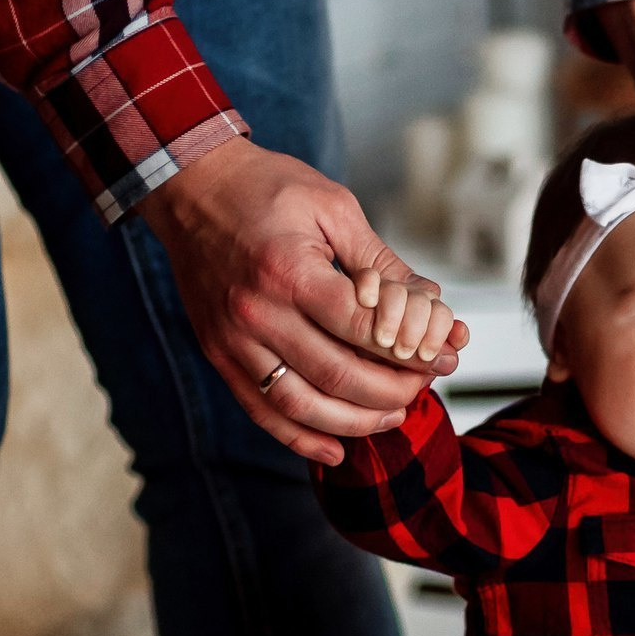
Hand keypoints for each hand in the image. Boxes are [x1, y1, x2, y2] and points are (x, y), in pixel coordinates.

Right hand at [138, 139, 470, 463]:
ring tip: (393, 416)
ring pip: (302, 405)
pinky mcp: (220, 353)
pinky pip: (261, 410)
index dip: (411, 351)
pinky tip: (335, 450)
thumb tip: (430, 304)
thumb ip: (380, 262)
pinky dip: (300, 438)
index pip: (363, 330)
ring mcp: (234, 339)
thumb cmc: (264, 188)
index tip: (443, 357)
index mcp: (289, 271)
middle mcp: (257, 312)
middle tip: (424, 385)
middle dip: (393, 390)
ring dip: (356, 422)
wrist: (191, 185)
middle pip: (338, 376)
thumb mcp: (333, 206)